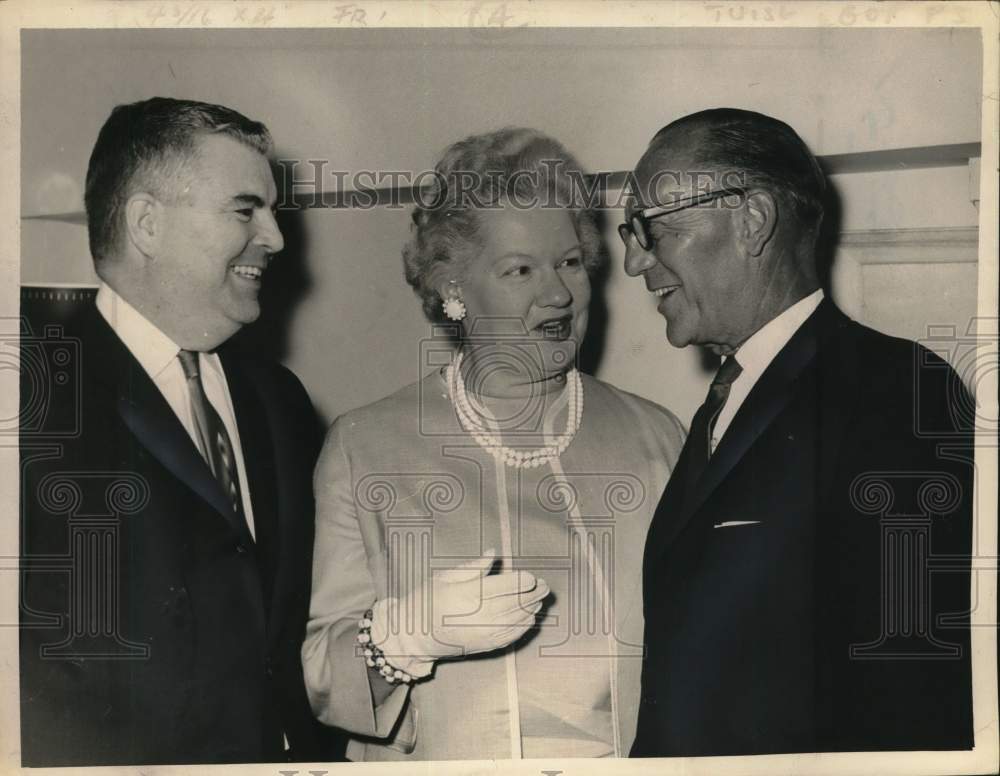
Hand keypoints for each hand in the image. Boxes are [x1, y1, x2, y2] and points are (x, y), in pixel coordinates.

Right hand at [370, 549, 548, 677]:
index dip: (523, 580)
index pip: (507, 586)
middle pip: (517, 602)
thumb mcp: (445, 576)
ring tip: (540, 599)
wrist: (416, 635)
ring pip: (519, 619)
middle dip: (534, 593)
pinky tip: (529, 617)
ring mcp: (484, 633)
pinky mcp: (486, 645)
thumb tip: (494, 554)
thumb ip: (473, 567)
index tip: (531, 576)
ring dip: (532, 609)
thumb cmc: (427, 600)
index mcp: (468, 594)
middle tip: (545, 586)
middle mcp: (480, 615)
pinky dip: (525, 625)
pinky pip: (513, 635)